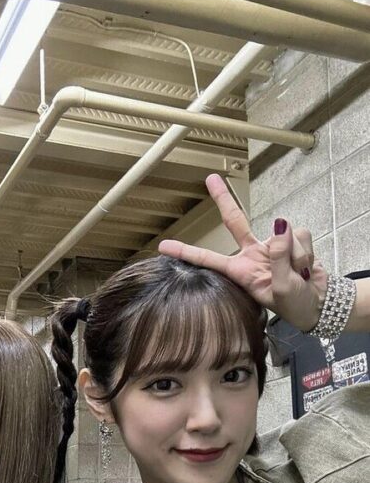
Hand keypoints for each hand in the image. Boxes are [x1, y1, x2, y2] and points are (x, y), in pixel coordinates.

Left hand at [159, 174, 326, 332]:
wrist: (319, 304)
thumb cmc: (295, 304)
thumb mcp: (282, 289)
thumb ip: (279, 257)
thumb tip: (280, 225)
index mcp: (241, 272)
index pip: (209, 259)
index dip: (187, 252)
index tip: (163, 246)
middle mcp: (253, 254)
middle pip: (235, 221)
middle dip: (223, 198)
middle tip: (210, 178)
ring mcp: (272, 245)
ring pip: (282, 233)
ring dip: (295, 256)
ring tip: (298, 276)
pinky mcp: (293, 239)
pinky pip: (300, 235)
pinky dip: (306, 252)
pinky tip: (307, 267)